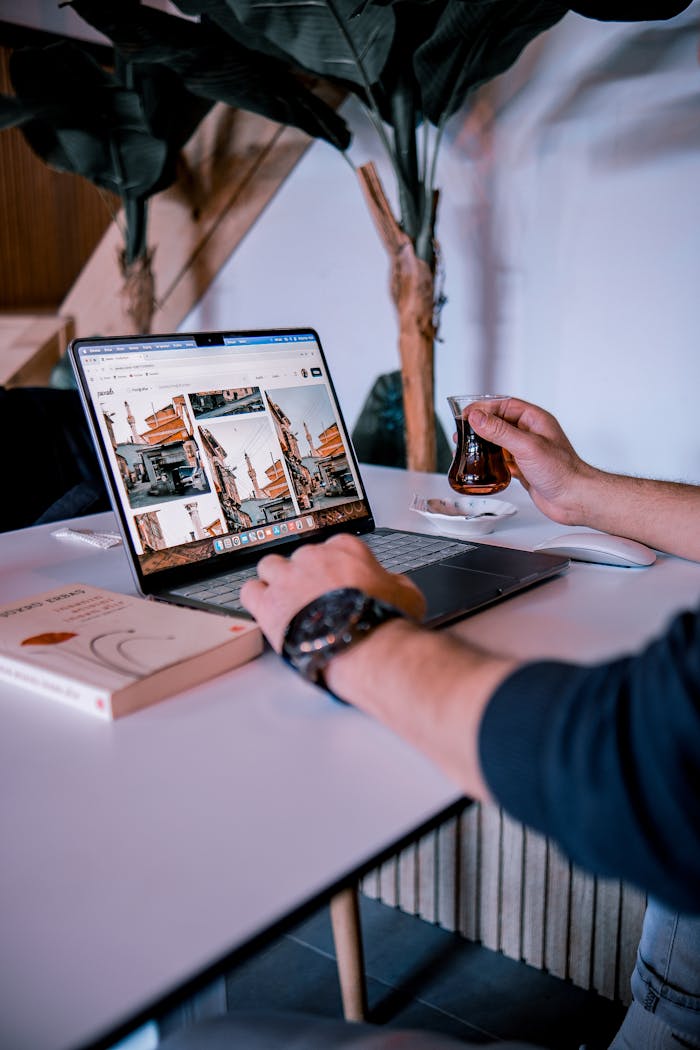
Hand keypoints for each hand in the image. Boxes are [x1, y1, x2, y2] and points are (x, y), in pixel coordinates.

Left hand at [240, 533, 426, 650]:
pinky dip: (255, 599)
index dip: (332, 566)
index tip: (335, 580)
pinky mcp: (268, 604)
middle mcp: (313, 558)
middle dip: (304, 575)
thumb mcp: (408, 593)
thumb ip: (394, 581)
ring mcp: (287, 579)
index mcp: (345, 550)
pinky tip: (265, 609)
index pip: (332, 546)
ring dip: (275, 581)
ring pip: (269, 566)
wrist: (364, 645)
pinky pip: (249, 590)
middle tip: (313, 596)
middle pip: (299, 556)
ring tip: (285, 600)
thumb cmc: (384, 621)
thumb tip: (393, 582)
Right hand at [467, 397, 596, 524]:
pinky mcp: (524, 468)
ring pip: (499, 442)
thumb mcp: (527, 446)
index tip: (466, 415)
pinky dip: (490, 462)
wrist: (574, 499)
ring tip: (466, 448)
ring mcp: (527, 451)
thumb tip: (478, 417)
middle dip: (479, 426)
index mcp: (535, 420)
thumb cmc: (562, 471)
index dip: (483, 408)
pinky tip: (482, 466)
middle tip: (462, 433)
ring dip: (482, 444)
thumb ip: (500, 431)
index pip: (504, 405)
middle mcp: (531, 433)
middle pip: (499, 423)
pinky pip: (502, 460)